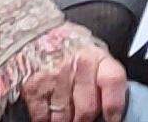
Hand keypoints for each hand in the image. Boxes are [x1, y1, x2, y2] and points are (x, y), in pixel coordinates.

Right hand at [16, 24, 130, 121]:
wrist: (34, 33)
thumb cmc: (68, 46)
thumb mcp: (94, 52)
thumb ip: (103, 74)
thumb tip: (112, 105)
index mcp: (97, 57)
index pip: (113, 82)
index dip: (114, 106)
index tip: (112, 118)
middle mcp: (77, 65)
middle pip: (87, 109)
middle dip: (86, 120)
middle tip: (84, 119)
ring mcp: (54, 77)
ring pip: (64, 117)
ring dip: (66, 121)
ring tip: (67, 115)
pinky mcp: (33, 87)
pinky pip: (42, 116)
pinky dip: (47, 120)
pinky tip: (50, 114)